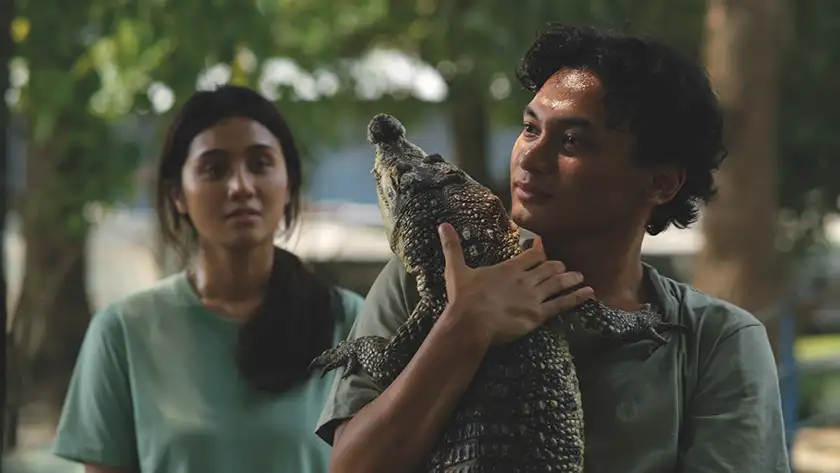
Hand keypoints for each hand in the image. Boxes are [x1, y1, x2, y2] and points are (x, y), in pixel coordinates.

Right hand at [437, 223, 593, 345]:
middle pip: (549, 268)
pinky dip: (577, 297)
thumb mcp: (456, 270)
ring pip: (558, 284)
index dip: (539, 251)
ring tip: (581, 277)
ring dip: (571, 279)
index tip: (543, 249)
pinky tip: (588, 293)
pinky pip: (562, 304)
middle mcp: (526, 280)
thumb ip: (452, 247)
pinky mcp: (538, 315)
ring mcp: (534, 297)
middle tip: (565, 267)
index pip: (532, 255)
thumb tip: (442, 226)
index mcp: (509, 268)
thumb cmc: (463, 298)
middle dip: (558, 266)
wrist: (471, 322)